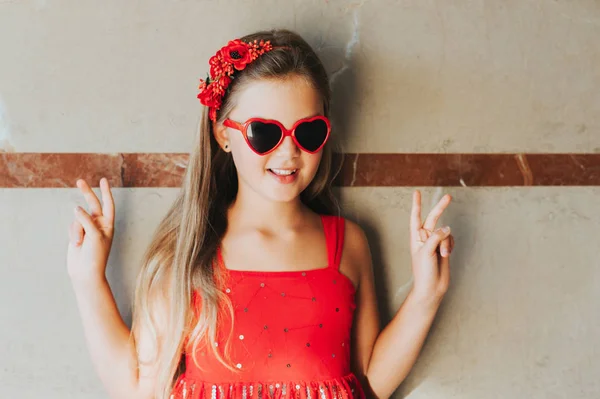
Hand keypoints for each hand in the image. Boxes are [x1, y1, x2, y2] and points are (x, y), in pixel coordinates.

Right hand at [67, 178, 114, 284]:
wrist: (85, 272)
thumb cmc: (95, 255)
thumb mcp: (94, 236)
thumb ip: (86, 220)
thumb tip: (76, 207)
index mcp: (108, 224)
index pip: (108, 204)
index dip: (106, 192)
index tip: (103, 180)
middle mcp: (98, 224)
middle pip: (92, 204)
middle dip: (86, 193)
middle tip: (80, 181)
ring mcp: (87, 228)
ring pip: (78, 218)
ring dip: (77, 230)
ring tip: (80, 243)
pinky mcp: (76, 233)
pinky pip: (72, 226)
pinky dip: (73, 234)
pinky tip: (76, 244)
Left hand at [409, 190, 454, 305]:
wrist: (432, 288)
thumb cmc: (423, 271)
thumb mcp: (427, 252)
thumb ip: (436, 237)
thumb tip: (446, 227)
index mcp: (415, 238)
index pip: (415, 217)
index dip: (416, 205)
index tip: (417, 192)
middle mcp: (425, 238)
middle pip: (433, 219)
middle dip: (440, 208)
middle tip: (448, 197)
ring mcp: (435, 243)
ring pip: (445, 233)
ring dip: (447, 243)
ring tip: (443, 255)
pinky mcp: (444, 248)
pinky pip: (451, 240)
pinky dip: (450, 246)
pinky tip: (447, 255)